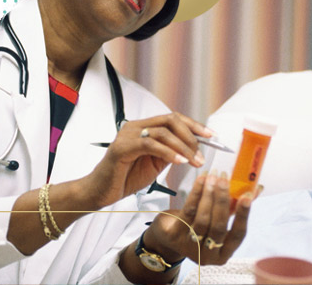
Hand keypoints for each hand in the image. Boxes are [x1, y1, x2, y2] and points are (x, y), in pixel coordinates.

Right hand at [84, 112, 211, 207]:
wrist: (100, 192)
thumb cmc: (125, 178)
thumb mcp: (155, 164)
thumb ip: (171, 152)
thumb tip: (195, 147)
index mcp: (145, 127)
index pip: (174, 119)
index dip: (194, 126)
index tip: (212, 137)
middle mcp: (136, 126)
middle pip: (171, 120)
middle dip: (191, 134)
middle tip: (203, 153)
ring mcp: (128, 134)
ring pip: (163, 131)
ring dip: (183, 146)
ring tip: (194, 161)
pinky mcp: (122, 147)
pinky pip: (151, 145)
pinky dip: (169, 153)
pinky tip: (180, 162)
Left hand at [142, 171, 256, 265]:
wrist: (168, 236)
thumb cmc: (199, 225)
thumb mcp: (218, 219)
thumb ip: (236, 206)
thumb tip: (256, 188)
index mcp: (223, 253)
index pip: (238, 235)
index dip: (243, 215)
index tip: (247, 196)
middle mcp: (207, 255)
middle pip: (219, 227)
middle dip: (223, 200)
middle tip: (225, 179)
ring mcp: (189, 247)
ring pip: (203, 219)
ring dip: (209, 194)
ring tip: (213, 176)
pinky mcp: (174, 236)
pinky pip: (188, 211)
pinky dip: (196, 193)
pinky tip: (202, 179)